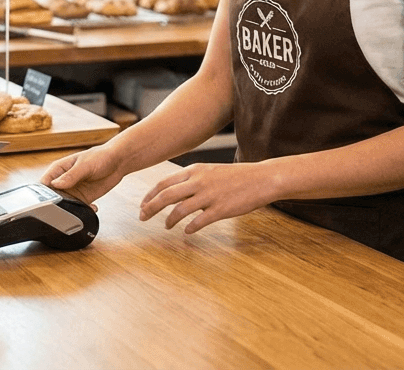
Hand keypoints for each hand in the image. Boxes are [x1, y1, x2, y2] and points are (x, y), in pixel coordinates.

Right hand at [41, 145, 125, 205]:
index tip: (48, 202)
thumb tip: (56, 184)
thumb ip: (71, 175)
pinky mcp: (83, 198)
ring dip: (70, 210)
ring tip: (79, 211)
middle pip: (52, 197)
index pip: (44, 184)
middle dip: (56, 206)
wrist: (117, 162)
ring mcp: (72, 191)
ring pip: (64, 205)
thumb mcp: (85, 165)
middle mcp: (63, 181)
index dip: (42, 194)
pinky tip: (92, 208)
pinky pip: (78, 209)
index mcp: (58, 170)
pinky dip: (83, 212)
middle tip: (64, 210)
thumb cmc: (99, 156)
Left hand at [139, 162, 275, 233]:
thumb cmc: (235, 176)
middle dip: (150, 208)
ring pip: (179, 209)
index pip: (163, 183)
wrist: (261, 178)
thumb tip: (173, 191)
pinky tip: (187, 231)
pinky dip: (190, 228)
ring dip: (169, 220)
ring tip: (166, 226)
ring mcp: (209, 196)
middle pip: (166, 196)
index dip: (150, 195)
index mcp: (194, 171)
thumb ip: (191, 179)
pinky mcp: (221, 209)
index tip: (142, 205)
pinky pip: (199, 221)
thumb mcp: (209, 171)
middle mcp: (198, 181)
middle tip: (142, 218)